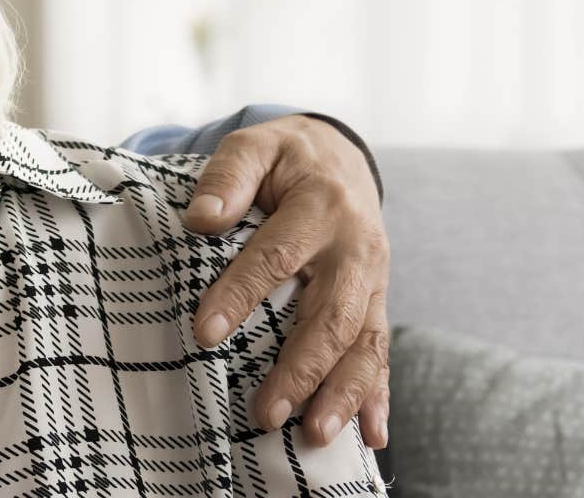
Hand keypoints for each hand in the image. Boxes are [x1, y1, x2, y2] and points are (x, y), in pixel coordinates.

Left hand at [183, 114, 389, 449]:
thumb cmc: (284, 158)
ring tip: (314, 435)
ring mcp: (374, 279)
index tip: (204, 334)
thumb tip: (201, 217)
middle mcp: (355, 248)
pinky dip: (378, 395)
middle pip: (332, 315)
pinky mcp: (378, 301)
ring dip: (342, 393)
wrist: (340, 156)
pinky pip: (383, 352)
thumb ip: (228, 176)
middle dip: (300, 368)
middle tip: (265, 411)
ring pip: (364, 342)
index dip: (240, 296)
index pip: (276, 256)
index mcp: (321, 205)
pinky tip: (373, 436)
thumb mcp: (255, 147)